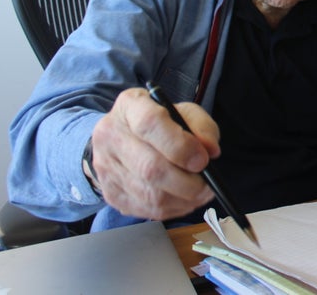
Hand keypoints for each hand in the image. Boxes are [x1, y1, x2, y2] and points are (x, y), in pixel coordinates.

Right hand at [86, 87, 219, 219]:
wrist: (121, 138)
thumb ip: (202, 126)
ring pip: (149, 194)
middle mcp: (111, 135)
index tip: (203, 159)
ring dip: (183, 199)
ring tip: (200, 193)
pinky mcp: (110, 193)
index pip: (150, 124)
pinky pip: (146, 209)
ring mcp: (106, 167)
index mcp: (130, 106)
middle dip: (187, 182)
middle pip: (150, 167)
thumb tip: (210, 150)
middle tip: (207, 184)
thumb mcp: (183, 112)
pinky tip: (184, 200)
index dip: (180, 145)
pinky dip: (173, 209)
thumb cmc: (159, 124)